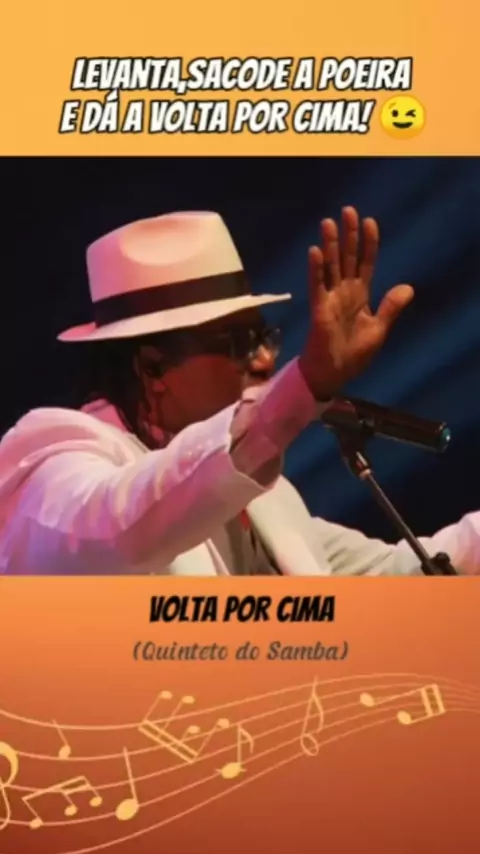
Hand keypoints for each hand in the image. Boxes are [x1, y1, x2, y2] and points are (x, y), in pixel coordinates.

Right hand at [299, 206, 413, 399]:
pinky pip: (317, 285)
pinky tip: (316, 251)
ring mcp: (330, 298)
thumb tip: (407, 287)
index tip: (370, 222)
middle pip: (347, 258)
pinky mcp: (319, 308)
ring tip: (328, 222)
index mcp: (359, 295)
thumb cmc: (353, 354)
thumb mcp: (378, 329)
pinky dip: (316, 269)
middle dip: (348, 235)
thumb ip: (390, 307)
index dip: (368, 244)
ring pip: (331, 266)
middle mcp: (344, 292)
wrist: (334, 372)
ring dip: (330, 244)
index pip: (365, 264)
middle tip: (347, 210)